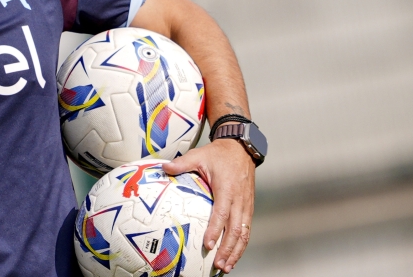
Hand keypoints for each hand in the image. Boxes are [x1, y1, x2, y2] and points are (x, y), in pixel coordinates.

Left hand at [162, 138, 254, 272]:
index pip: (221, 213)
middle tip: (218, 264)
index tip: (208, 245)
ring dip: (236, 251)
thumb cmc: (219, 154)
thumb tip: (164, 167)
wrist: (241, 148)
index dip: (215, 230)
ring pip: (244, 233)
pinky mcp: (248, 207)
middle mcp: (239, 199)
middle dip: (228, 249)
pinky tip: (234, 255)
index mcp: (227, 188)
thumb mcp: (199, 155)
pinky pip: (247, 229)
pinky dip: (242, 244)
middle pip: (235, 229)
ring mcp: (246, 205)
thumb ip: (182, 163)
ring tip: (226, 266)